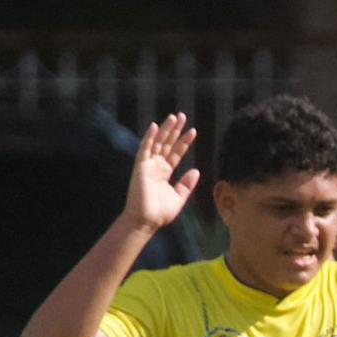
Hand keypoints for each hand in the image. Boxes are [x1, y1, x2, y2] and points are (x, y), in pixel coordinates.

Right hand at [124, 114, 198, 231]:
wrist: (146, 221)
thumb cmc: (160, 212)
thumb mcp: (179, 197)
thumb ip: (187, 184)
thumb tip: (196, 170)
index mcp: (165, 172)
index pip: (176, 153)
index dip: (184, 142)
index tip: (193, 131)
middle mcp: (156, 166)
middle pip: (167, 143)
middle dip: (175, 130)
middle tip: (182, 115)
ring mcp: (148, 165)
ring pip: (158, 142)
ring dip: (165, 129)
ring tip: (174, 117)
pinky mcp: (140, 167)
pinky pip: (145, 149)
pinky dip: (149, 137)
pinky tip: (155, 126)